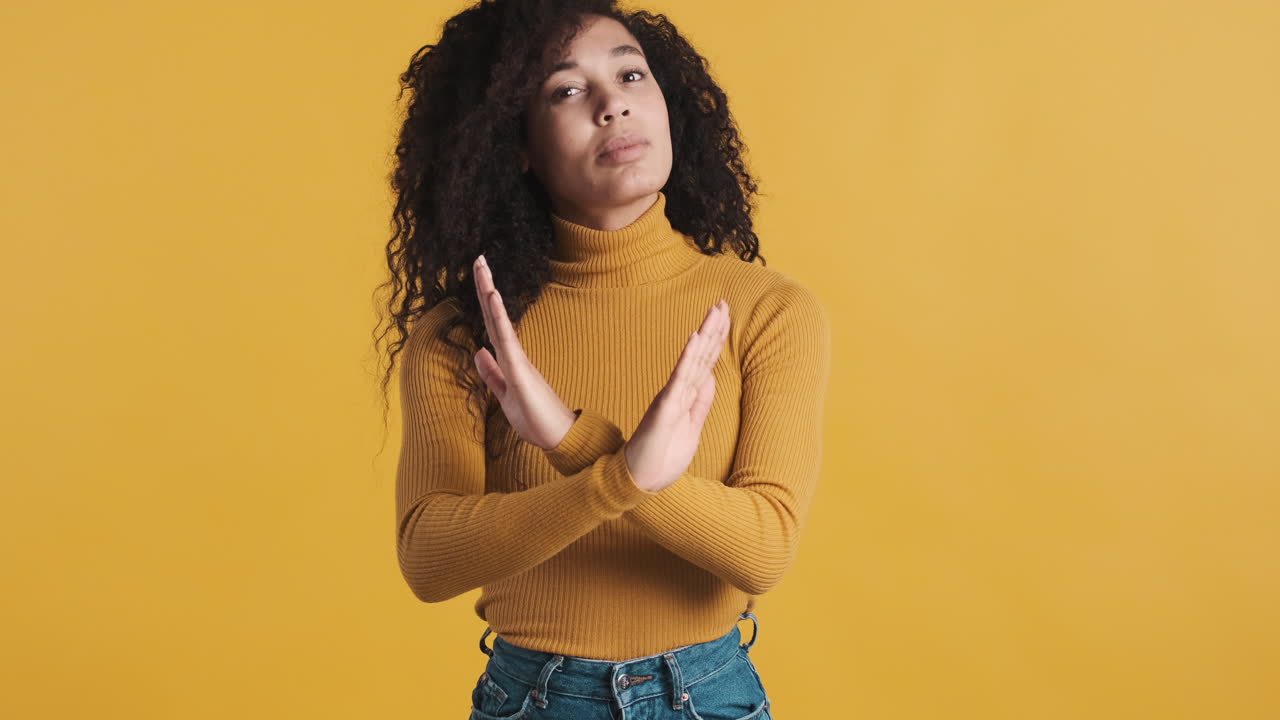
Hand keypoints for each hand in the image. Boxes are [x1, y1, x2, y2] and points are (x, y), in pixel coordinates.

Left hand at [472, 254, 577, 449]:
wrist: (558, 438)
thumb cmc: (536, 420)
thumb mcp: (504, 395)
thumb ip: (491, 373)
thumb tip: (478, 350)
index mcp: (508, 360)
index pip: (492, 324)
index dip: (484, 301)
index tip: (481, 277)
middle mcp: (513, 355)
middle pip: (494, 316)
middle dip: (485, 286)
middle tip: (479, 259)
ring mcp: (517, 361)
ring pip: (498, 321)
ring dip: (490, 293)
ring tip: (483, 267)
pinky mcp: (520, 371)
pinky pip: (506, 340)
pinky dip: (499, 317)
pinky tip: (493, 297)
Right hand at [624, 300, 730, 491]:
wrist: (643, 483)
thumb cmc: (663, 458)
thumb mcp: (692, 427)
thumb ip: (701, 401)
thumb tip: (711, 376)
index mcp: (685, 397)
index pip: (704, 362)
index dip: (715, 338)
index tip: (724, 315)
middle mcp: (678, 392)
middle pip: (700, 355)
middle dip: (713, 328)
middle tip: (723, 302)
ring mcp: (671, 398)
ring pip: (692, 360)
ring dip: (704, 335)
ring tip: (714, 312)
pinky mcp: (664, 408)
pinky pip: (678, 379)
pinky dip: (687, 358)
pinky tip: (694, 339)